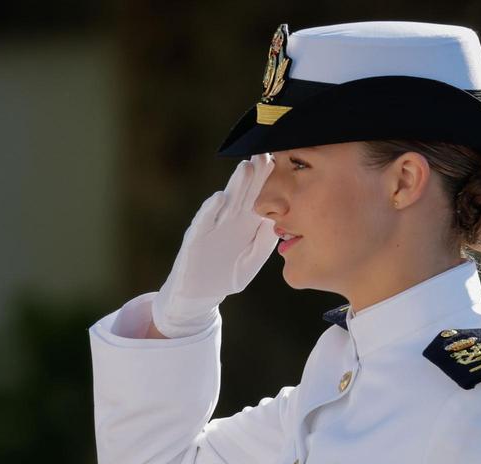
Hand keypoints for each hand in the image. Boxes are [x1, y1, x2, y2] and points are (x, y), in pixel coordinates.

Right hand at [151, 153, 278, 336]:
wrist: (200, 294)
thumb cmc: (227, 275)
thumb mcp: (251, 260)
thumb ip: (263, 243)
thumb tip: (280, 223)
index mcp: (245, 224)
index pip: (260, 197)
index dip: (270, 181)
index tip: (284, 162)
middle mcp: (229, 220)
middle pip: (245, 193)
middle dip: (256, 174)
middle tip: (267, 153)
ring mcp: (212, 226)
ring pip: (226, 201)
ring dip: (236, 185)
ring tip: (247, 167)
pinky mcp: (196, 237)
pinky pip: (204, 221)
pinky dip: (211, 210)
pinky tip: (220, 198)